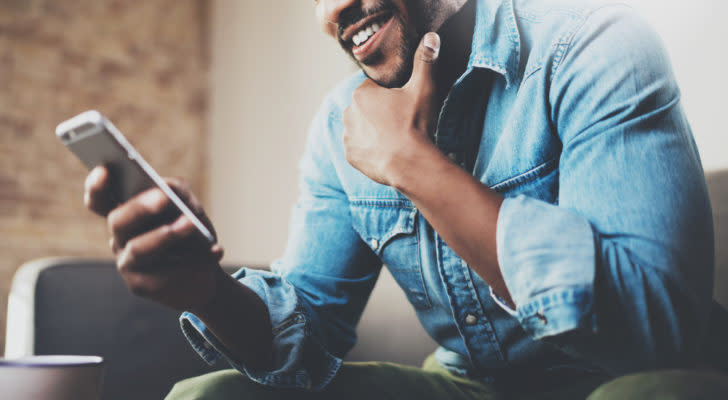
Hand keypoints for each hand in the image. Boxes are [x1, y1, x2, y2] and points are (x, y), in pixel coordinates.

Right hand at [84, 166, 225, 311]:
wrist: (204, 273)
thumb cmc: (190, 232)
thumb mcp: (188, 207)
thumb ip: (177, 192)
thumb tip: (169, 189)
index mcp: (125, 214)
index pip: (99, 199)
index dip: (97, 186)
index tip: (105, 169)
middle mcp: (120, 238)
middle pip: (118, 221)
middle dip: (140, 207)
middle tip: (163, 198)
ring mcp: (128, 264)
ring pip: (140, 248)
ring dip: (167, 234)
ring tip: (191, 224)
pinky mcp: (143, 286)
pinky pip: (166, 273)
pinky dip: (196, 259)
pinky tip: (217, 250)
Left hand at [343, 32, 441, 185]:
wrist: (411, 164)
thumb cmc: (415, 124)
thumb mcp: (423, 89)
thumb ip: (425, 61)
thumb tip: (430, 37)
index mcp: (361, 94)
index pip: (374, 88)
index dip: (390, 96)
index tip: (403, 106)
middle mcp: (348, 113)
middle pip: (366, 108)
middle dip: (379, 113)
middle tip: (401, 122)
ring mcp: (348, 136)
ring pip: (361, 128)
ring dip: (373, 131)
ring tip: (394, 139)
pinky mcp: (351, 156)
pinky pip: (359, 149)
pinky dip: (369, 150)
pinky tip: (386, 151)